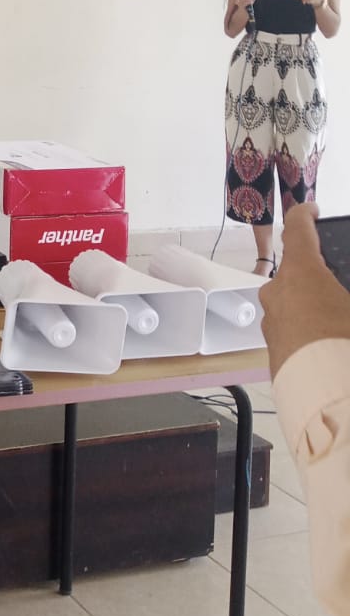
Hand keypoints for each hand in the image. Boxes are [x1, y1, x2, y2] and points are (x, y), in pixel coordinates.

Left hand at [260, 204, 349, 376]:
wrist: (329, 405)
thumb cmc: (347, 347)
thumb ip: (346, 290)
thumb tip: (340, 297)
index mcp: (301, 274)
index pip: (298, 230)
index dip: (305, 215)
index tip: (312, 210)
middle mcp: (279, 293)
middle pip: (296, 271)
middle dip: (317, 272)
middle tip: (339, 281)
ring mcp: (273, 323)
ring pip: (292, 302)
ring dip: (312, 303)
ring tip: (338, 318)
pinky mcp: (274, 351)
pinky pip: (293, 328)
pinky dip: (309, 327)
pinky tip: (329, 341)